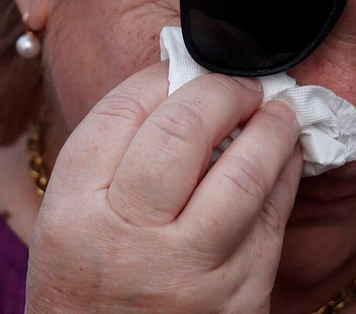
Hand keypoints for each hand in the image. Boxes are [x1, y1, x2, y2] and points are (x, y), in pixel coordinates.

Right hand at [24, 64, 303, 313]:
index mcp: (72, 215)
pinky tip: (286, 154)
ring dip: (271, 124)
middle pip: (184, 129)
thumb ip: (111, 159)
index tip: (184, 64)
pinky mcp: (239, 298)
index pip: (121, 112)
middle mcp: (127, 242)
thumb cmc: (88, 292)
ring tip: (279, 106)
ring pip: (245, 170)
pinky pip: (273, 217)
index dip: (161, 74)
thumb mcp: (69, 227)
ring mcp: (189, 274)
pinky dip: (285, 174)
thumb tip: (180, 81)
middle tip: (242, 78)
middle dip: (223, 88)